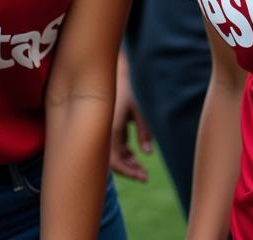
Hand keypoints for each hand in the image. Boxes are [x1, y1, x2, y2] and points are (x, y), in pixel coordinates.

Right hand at [110, 48, 151, 181]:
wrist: (112, 76)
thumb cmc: (127, 91)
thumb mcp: (138, 110)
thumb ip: (144, 131)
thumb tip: (148, 154)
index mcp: (110, 131)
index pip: (116, 162)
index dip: (129, 172)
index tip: (144, 177)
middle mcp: (104, 134)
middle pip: (114, 162)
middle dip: (129, 170)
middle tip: (144, 176)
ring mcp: (104, 132)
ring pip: (113, 156)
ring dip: (127, 162)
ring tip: (141, 167)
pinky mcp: (107, 129)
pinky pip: (113, 147)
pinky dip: (123, 153)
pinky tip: (134, 155)